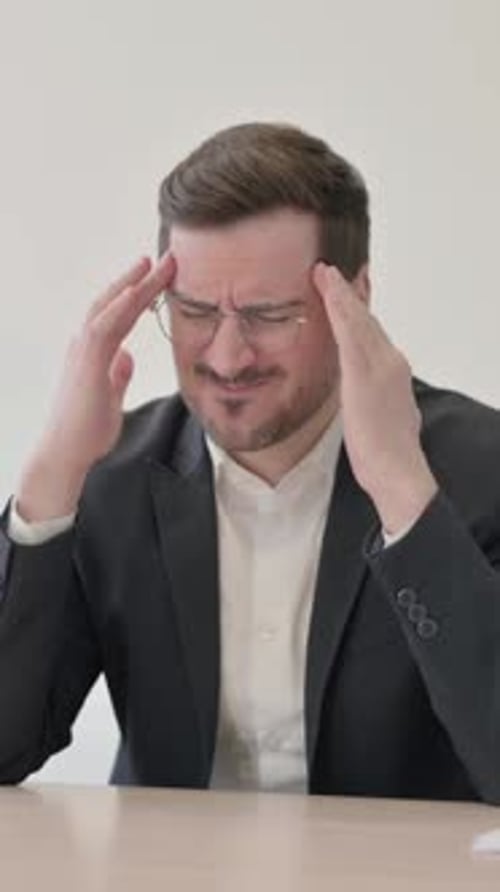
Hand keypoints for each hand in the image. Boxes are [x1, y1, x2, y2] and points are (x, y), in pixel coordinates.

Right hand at [17, 253, 174, 520]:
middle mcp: (85, 344)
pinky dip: (119, 306)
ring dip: (132, 284)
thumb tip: (126, 357)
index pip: (121, 315)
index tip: (162, 278)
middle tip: (166, 259)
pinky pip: (103, 326)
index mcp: (94, 351)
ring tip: (154, 263)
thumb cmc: (86, 430)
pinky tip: (135, 291)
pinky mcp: (86, 362)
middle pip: (115, 302)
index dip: (141, 295)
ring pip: (110, 307)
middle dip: (140, 279)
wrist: (67, 453)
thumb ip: (118, 374)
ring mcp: (83, 351)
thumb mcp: (110, 397)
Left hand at [313, 262, 436, 533]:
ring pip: (357, 320)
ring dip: (340, 294)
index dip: (357, 311)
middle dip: (347, 294)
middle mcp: (390, 362)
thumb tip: (366, 397)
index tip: (346, 292)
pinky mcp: (364, 375)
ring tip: (324, 272)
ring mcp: (378, 366)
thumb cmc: (387, 453)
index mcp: (393, 372)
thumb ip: (374, 398)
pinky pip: (348, 333)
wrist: (397, 469)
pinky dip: (339, 309)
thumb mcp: (382, 416)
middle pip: (365, 320)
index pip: (372, 334)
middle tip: (331, 270)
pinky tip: (329, 292)